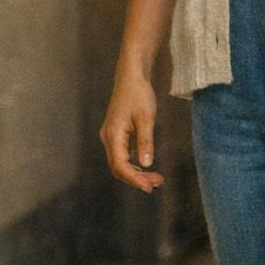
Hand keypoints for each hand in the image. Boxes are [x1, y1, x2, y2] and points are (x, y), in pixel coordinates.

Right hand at [99, 69, 164, 194]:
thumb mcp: (146, 118)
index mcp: (113, 135)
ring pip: (119, 163)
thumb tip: (146, 165)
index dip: (134, 179)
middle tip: (157, 184)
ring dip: (136, 173)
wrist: (131, 77)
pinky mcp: (115, 134)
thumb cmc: (139, 94)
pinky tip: (146, 167)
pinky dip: (133, 164)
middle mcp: (108, 138)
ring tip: (156, 178)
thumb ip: (145, 142)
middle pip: (118, 168)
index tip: (149, 187)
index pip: (120, 165)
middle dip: (136, 179)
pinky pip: (121, 155)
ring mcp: (110, 136)